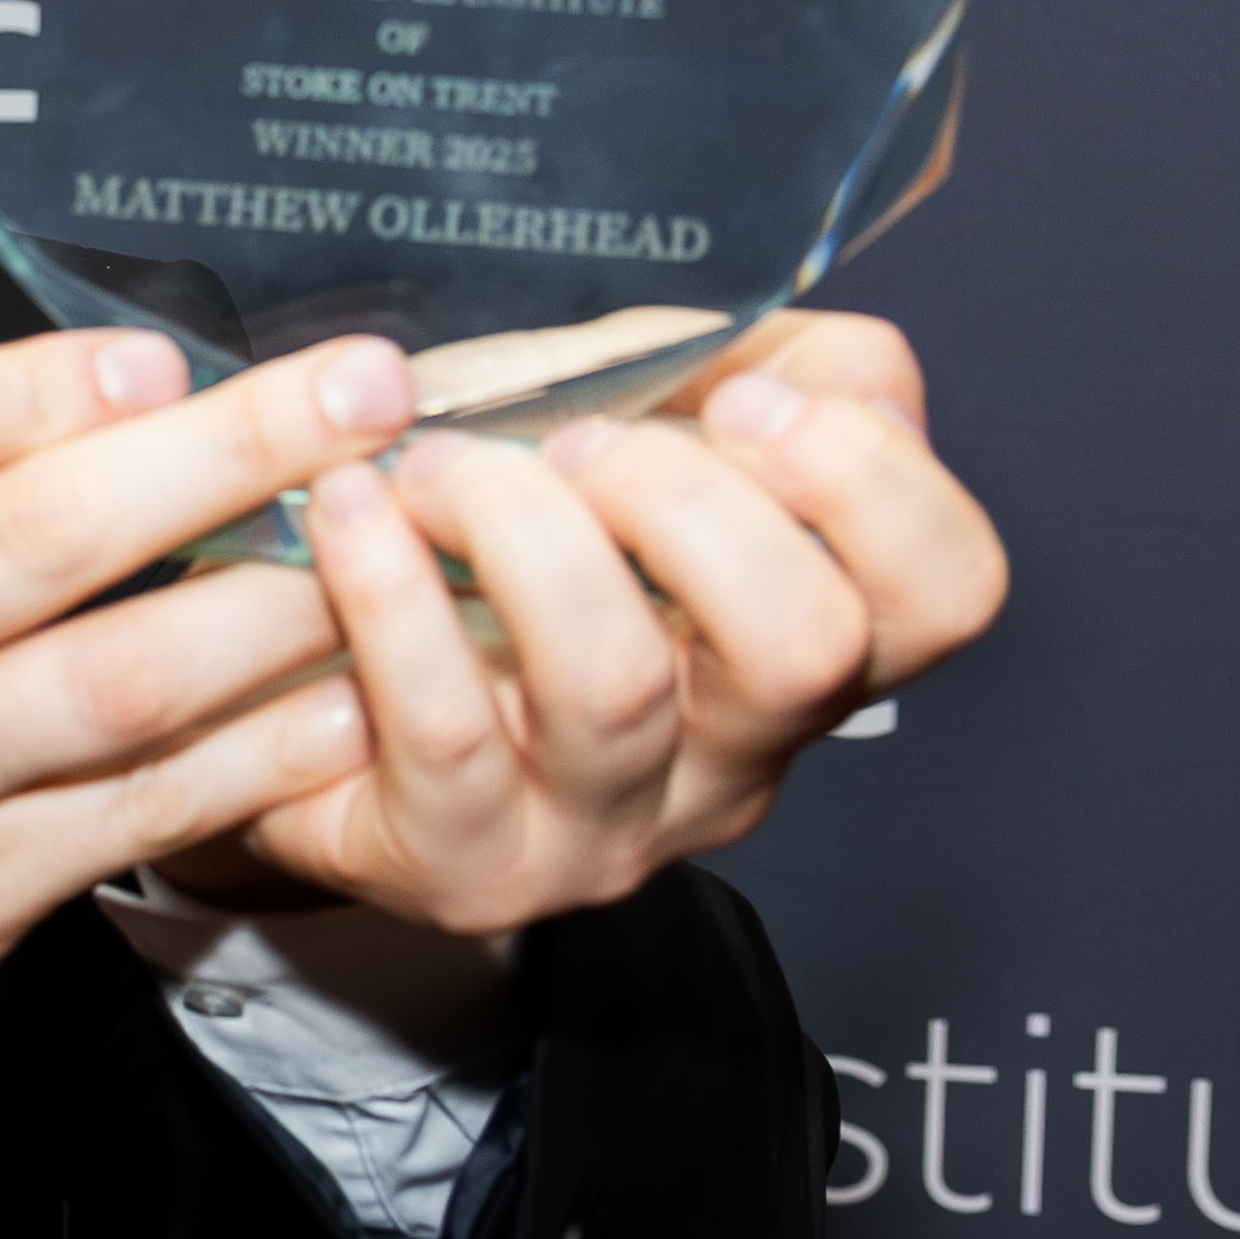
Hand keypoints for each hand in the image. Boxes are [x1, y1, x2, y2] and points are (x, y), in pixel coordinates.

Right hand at [0, 330, 405, 1177]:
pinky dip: (258, 751)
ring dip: (271, 607)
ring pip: (112, 684)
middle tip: (360, 395)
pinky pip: (138, 811)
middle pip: (30, 542)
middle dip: (221, 457)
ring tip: (380, 545)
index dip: (28, 387)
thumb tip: (148, 385)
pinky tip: (344, 700)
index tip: (163, 357)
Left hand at [198, 313, 1008, 933]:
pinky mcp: (471, 870)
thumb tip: (825, 368)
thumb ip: (736, 370)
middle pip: (808, 644)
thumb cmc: (474, 548)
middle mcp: (732, 757)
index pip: (944, 589)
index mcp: (801, 644)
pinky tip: (349, 517)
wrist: (295, 694)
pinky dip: (389, 592)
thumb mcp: (620, 423)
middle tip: (572, 447)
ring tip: (434, 471)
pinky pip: (449, 729)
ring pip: (619, 684)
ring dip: (520, 530)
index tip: (737, 400)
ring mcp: (607, 830)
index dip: (866, 477)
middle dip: (685, 499)